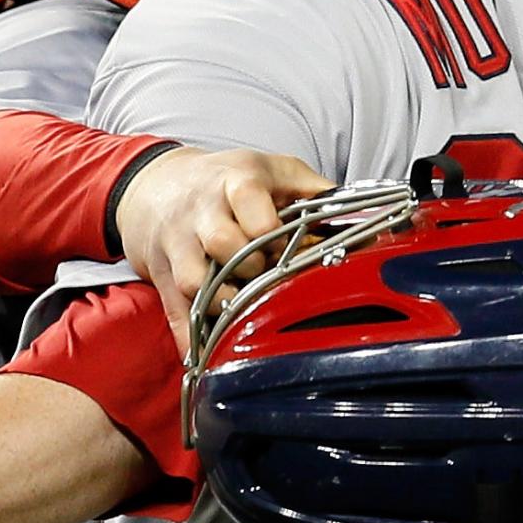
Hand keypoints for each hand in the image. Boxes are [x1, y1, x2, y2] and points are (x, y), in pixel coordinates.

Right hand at [113, 146, 333, 335]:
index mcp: (234, 184)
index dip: (274, 231)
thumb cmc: (227, 180)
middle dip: (253, 266)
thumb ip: (315, 190)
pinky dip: (190, 339)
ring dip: (225, 302)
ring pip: (193, 282)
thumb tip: (364, 221)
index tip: (288, 243)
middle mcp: (202, 214)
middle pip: (222, 242)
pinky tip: (209, 354)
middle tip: (267, 273)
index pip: (252, 205)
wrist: (158, 186)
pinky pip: (175, 313)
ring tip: (245, 304)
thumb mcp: (272, 169)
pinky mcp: (164, 277)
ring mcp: (179, 247)